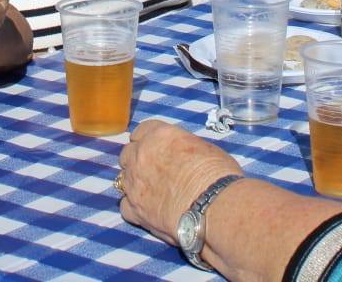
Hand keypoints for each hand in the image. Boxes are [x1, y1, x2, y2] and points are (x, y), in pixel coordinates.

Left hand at [118, 121, 242, 245]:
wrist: (214, 207)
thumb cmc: (219, 175)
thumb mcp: (205, 149)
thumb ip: (183, 149)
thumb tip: (183, 157)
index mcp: (160, 135)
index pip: (142, 130)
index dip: (146, 139)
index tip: (150, 146)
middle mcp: (141, 155)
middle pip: (128, 153)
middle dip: (137, 161)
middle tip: (151, 171)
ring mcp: (134, 183)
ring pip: (122, 179)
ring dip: (134, 183)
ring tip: (150, 193)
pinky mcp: (135, 210)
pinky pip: (125, 206)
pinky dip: (134, 208)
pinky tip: (147, 212)